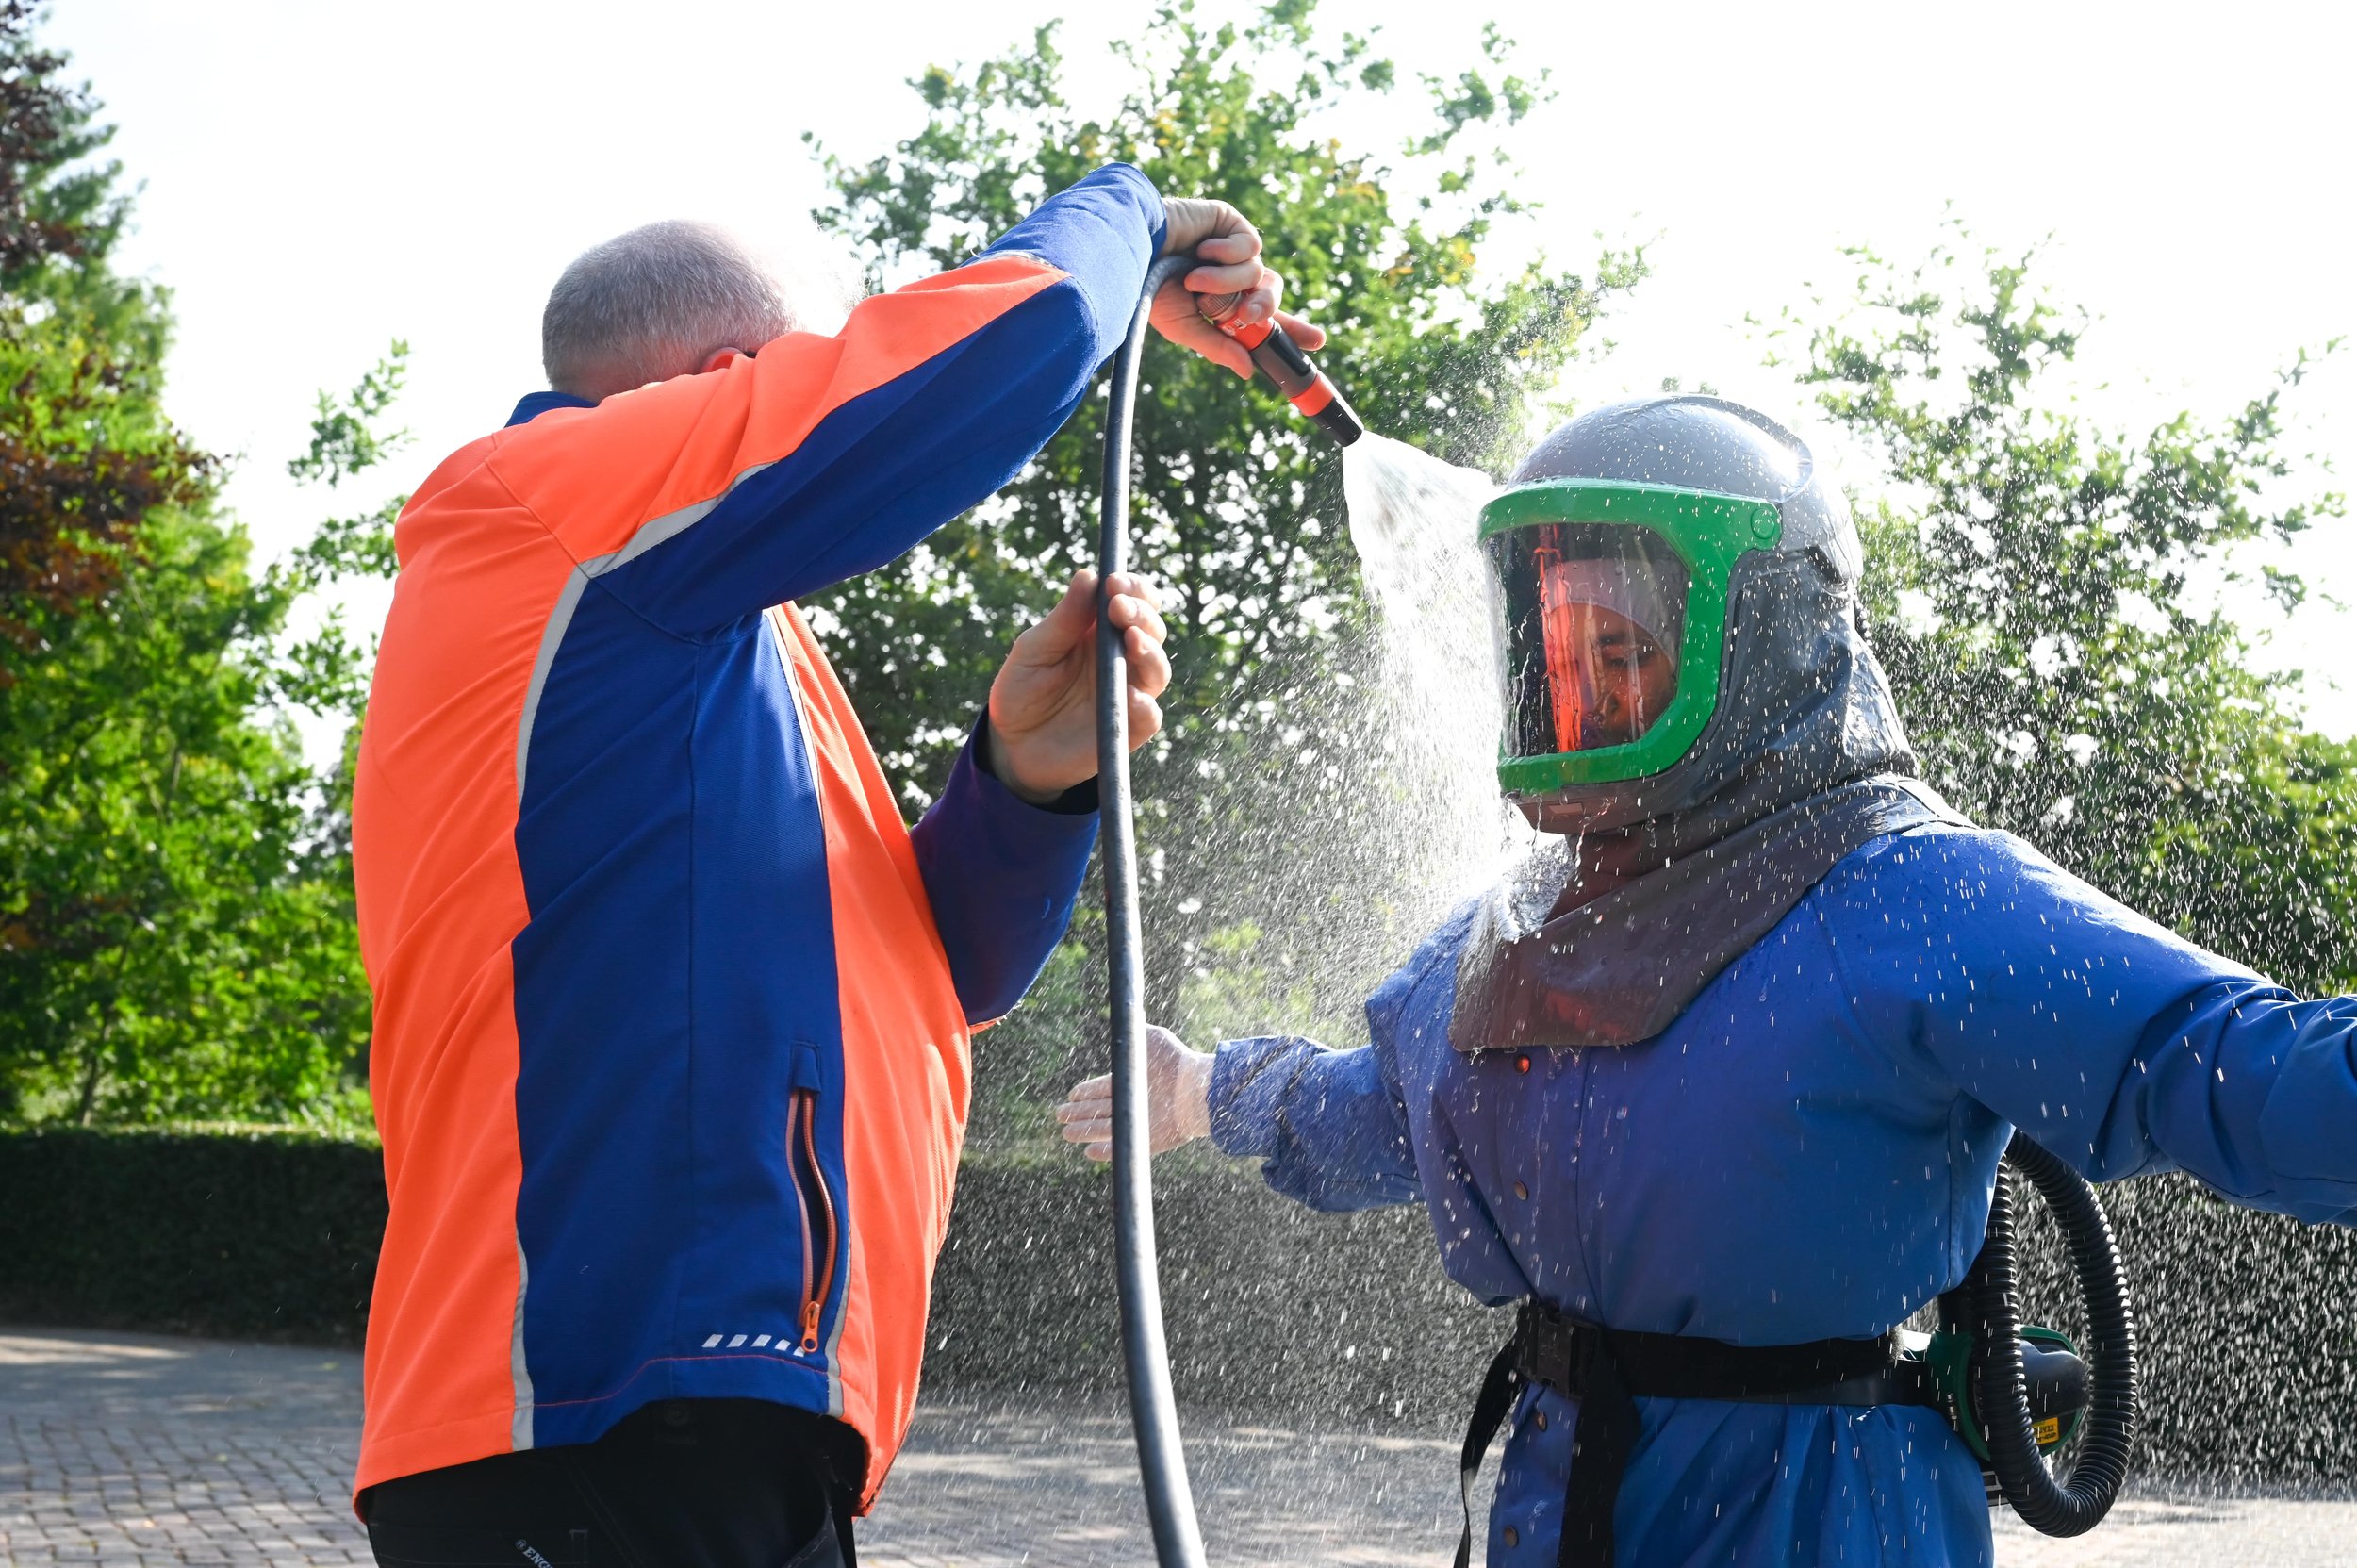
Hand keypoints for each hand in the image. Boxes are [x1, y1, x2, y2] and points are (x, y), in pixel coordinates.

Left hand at [986, 569, 1169, 803]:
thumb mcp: (1034, 650)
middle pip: (1152, 630)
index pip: (1132, 601)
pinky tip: (1131, 696)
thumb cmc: (1022, 690)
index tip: (1114, 582)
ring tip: (1131, 640)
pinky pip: (1149, 717)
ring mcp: (1128, 693)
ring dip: (1149, 651)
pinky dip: (1144, 705)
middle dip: (1141, 614)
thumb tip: (1088, 575)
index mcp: (1100, 632)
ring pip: (1157, 669)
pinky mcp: (1128, 729)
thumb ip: (1063, 618)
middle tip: (1119, 608)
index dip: (1132, 588)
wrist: (1012, 746)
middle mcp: (1121, 659)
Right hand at [1056, 1024, 1212, 1160]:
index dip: (1085, 1092)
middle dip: (1078, 1112)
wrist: (1196, 1089)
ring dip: (1084, 1131)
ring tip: (1065, 1133)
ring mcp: (1140, 1123)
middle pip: (1098, 1109)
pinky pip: (1121, 1148)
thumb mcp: (1153, 1038)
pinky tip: (1088, 1152)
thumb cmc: (1175, 1062)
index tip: (1071, 1094)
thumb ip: (1137, 1029)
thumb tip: (1130, 1011)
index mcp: (1132, 1081)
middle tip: (1060, 1115)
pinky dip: (1104, 1151)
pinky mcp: (1148, 1141)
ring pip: (1103, 1129)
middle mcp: (1133, 1102)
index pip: (1102, 1088)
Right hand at [1152, 195, 1326, 378]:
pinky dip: (1226, 254)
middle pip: (1271, 293)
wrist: (1133, 246)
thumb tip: (1248, 370)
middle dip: (1266, 308)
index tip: (1317, 342)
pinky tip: (1201, 250)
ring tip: (1194, 281)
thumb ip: (1218, 346)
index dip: (1291, 327)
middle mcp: (1230, 275)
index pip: (1263, 318)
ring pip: (1258, 274)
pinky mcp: (1232, 224)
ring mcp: (1232, 248)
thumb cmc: (1147, 286)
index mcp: (1221, 301)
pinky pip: (1250, 247)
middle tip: (1251, 315)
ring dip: (1227, 283)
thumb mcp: (1184, 327)